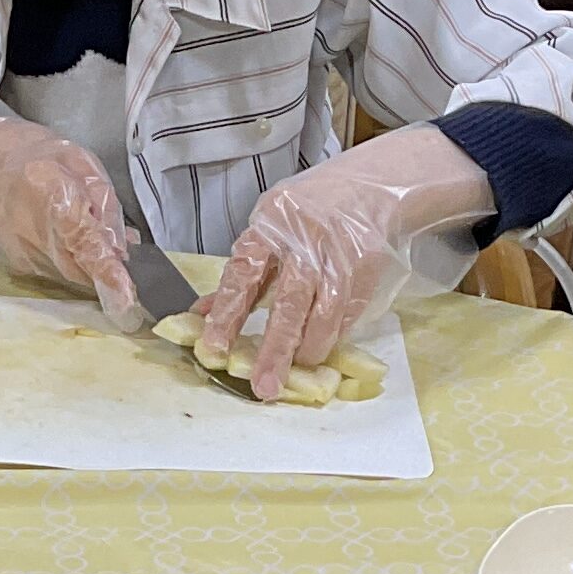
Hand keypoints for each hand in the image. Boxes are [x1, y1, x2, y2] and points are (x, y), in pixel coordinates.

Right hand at [0, 101, 141, 324]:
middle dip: (106, 268)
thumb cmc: (25, 152)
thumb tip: (122, 245)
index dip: (108, 272)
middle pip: (82, 267)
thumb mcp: (76, 158)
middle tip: (121, 257)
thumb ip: (101, 200)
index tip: (126, 296)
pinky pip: (55, 269)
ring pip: (70, 273)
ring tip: (83, 229)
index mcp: (51, 194)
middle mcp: (33, 231)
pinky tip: (61, 233)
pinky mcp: (16, 264)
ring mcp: (21, 252)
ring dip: (87, 262)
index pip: (84, 242)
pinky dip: (68, 258)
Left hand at [194, 122, 489, 397]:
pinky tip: (321, 347)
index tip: (214, 347)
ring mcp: (339, 254)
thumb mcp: (268, 229)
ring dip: (308, 348)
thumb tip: (202, 315)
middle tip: (263, 386)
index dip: (228, 313)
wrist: (370, 187)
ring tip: (296, 368)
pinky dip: (333, 336)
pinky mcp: (366, 267)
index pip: (244, 273)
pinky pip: (348, 313)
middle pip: (289, 302)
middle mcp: (304, 239)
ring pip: (324, 313)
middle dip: (274, 349)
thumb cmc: (309, 213)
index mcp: (269, 226)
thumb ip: (242, 274)